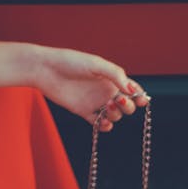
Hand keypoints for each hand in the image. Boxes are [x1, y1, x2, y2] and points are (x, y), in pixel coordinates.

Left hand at [32, 45, 149, 130]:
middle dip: (128, 106)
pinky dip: (104, 126)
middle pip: (126, 106)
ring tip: (107, 107)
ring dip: (116, 115)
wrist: (46, 69)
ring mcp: (95, 102)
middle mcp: (105, 91)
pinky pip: (98, 123)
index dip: (140, 96)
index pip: (132, 89)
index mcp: (111, 78)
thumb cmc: (70, 62)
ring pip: (114, 116)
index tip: (142, 100)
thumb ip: (115, 75)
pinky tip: (103, 123)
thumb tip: (132, 90)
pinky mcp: (83, 111)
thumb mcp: (96, 64)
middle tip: (118, 100)